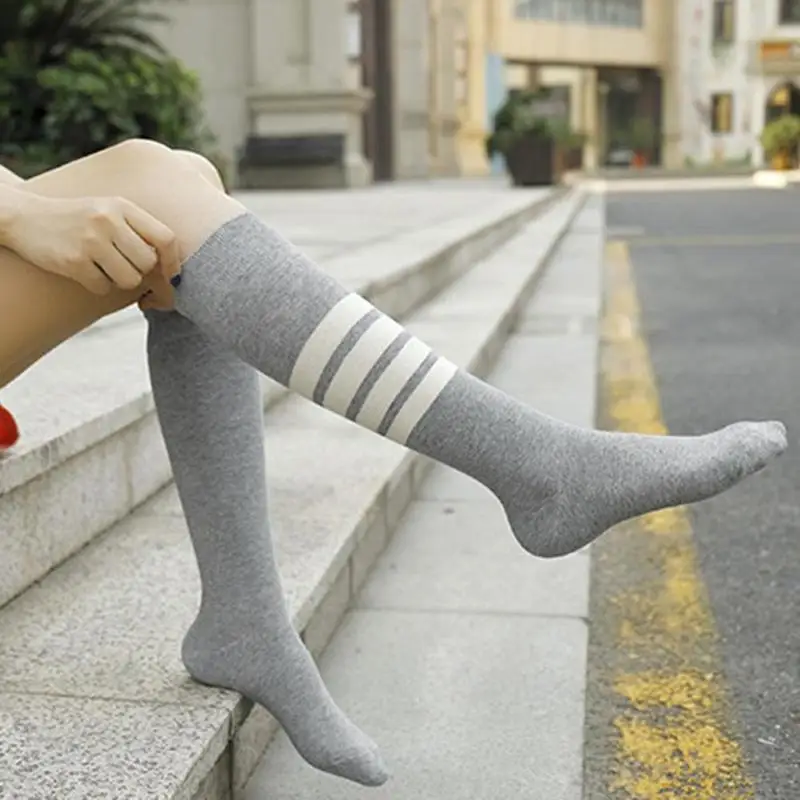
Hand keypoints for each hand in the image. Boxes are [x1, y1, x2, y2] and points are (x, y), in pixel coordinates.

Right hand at [3, 193, 180, 295]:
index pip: (166, 238)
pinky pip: (103, 287)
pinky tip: (84, 271)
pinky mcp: (73, 261)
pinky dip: (97, 286)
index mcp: (123, 206)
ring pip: (129, 279)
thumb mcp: (109, 211)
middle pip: (148, 263)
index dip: (173, 262)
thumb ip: (139, 229)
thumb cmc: (79, 219)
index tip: (170, 274)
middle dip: (139, 272)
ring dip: (119, 281)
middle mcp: (108, 220)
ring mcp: (90, 240)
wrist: (25, 217)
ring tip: (103, 267)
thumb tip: (174, 267)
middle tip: (123, 266)